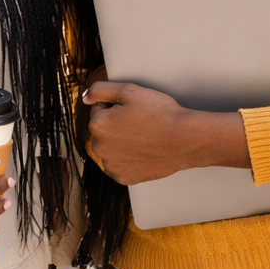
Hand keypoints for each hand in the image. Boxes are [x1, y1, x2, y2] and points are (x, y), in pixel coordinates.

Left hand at [83, 80, 250, 184]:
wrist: (185, 139)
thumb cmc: (160, 113)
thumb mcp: (129, 91)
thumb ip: (100, 90)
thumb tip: (85, 97)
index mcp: (97, 125)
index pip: (99, 109)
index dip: (116, 106)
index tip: (133, 111)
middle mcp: (98, 148)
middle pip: (102, 130)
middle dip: (115, 125)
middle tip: (139, 123)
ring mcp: (110, 166)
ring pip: (110, 148)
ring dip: (120, 143)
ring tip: (143, 137)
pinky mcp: (123, 178)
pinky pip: (119, 165)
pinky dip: (127, 159)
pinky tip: (143, 152)